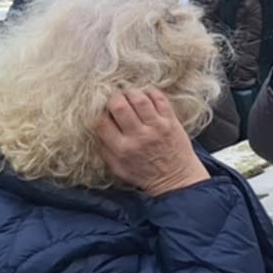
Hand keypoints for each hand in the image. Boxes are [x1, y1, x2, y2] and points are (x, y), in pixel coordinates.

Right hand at [91, 89, 206, 197]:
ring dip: (131, 92)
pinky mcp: (171, 122)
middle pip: (119, 106)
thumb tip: (97, 126)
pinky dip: (150, 92)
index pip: (101, 122)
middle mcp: (138, 137)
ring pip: (139, 99)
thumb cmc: (144, 174)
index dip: (97, 112)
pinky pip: (160, 99)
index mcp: (121, 149)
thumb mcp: (118, 168)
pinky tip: (146, 96)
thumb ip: (105, 149)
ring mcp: (156, 128)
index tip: (101, 109)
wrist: (175, 180)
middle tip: (115, 99)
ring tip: (129, 95)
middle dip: (113, 97)